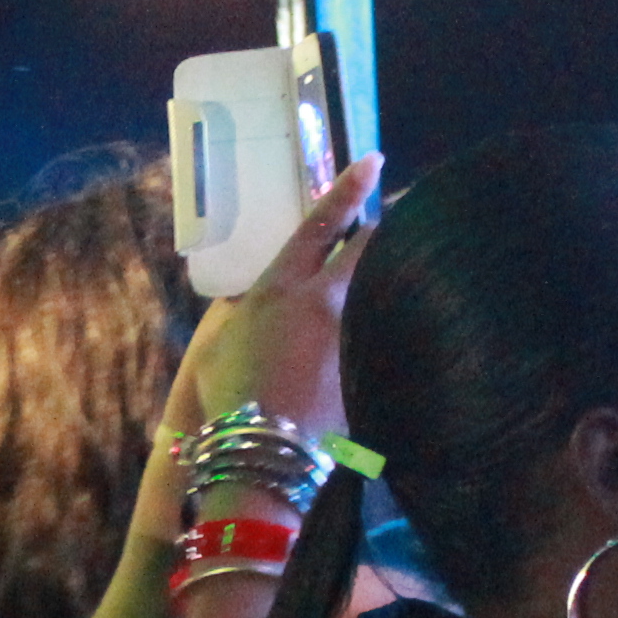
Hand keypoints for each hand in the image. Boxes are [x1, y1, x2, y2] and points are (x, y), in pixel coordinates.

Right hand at [179, 154, 378, 440]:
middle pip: (370, 248)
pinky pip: (386, 336)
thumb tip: (248, 304)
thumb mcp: (215, 347)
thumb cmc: (230, 399)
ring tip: (402, 280)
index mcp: (281, 288)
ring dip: (388, 282)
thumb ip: (237, 316)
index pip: (321, 225)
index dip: (348, 189)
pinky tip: (402, 337)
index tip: (373, 163)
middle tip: (397, 220)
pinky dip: (391, 332)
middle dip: (385, 229)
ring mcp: (354, 334)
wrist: (264, 454)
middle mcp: (325, 301)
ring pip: (382, 290)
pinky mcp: (372, 366)